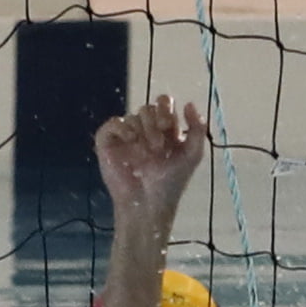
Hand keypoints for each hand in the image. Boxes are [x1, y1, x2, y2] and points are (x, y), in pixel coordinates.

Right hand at [96, 98, 211, 227]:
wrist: (149, 203)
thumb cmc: (170, 182)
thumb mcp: (192, 155)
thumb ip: (197, 129)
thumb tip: (189, 103)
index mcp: (164, 129)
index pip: (163, 103)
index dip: (165, 109)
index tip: (168, 126)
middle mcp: (145, 129)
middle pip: (148, 108)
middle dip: (154, 123)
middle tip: (158, 145)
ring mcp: (126, 136)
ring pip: (132, 116)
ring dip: (142, 132)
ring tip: (146, 155)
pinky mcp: (108, 143)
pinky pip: (113, 123)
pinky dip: (122, 128)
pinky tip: (130, 141)